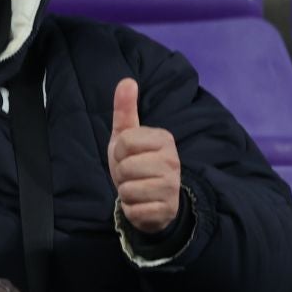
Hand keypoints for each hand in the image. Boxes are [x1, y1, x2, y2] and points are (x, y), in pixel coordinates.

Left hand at [107, 78, 182, 234]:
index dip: (119, 151)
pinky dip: (131, 209)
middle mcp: (173, 161)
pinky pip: (134, 210)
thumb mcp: (126, 136)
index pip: (124, 142)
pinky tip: (142, 204)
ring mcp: (172, 187)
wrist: (151, 198)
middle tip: (132, 175)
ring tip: (137, 188)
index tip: (128, 155)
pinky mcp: (166, 210)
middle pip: (125, 167)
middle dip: (121, 174)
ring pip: (128, 190)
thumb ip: (125, 109)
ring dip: (125, 192)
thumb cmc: (135, 163)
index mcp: (164, 139)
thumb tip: (127, 81)